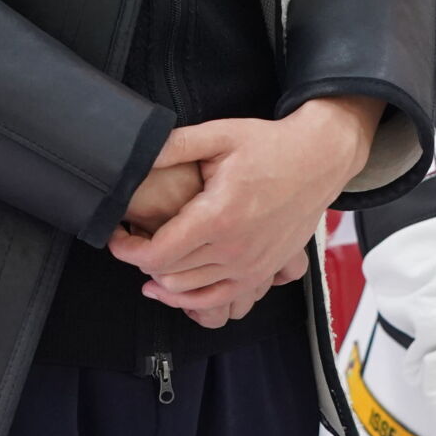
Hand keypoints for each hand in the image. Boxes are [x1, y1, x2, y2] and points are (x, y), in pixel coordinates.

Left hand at [107, 97, 379, 314]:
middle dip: (141, 259)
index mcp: (219, 217)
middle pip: (169, 274)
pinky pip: (218, 300)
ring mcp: (251, 266)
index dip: (127, 250)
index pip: (157, 254)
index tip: (116, 236)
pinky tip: (173, 286)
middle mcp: (235, 249)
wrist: (320, 160)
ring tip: (149, 257)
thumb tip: (135, 156)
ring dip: (163, 279)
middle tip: (132, 237)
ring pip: (188, 292)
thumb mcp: (220, 135)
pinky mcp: (263, 273)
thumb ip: (174, 146)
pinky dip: (191, 299)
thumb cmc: (270, 146)